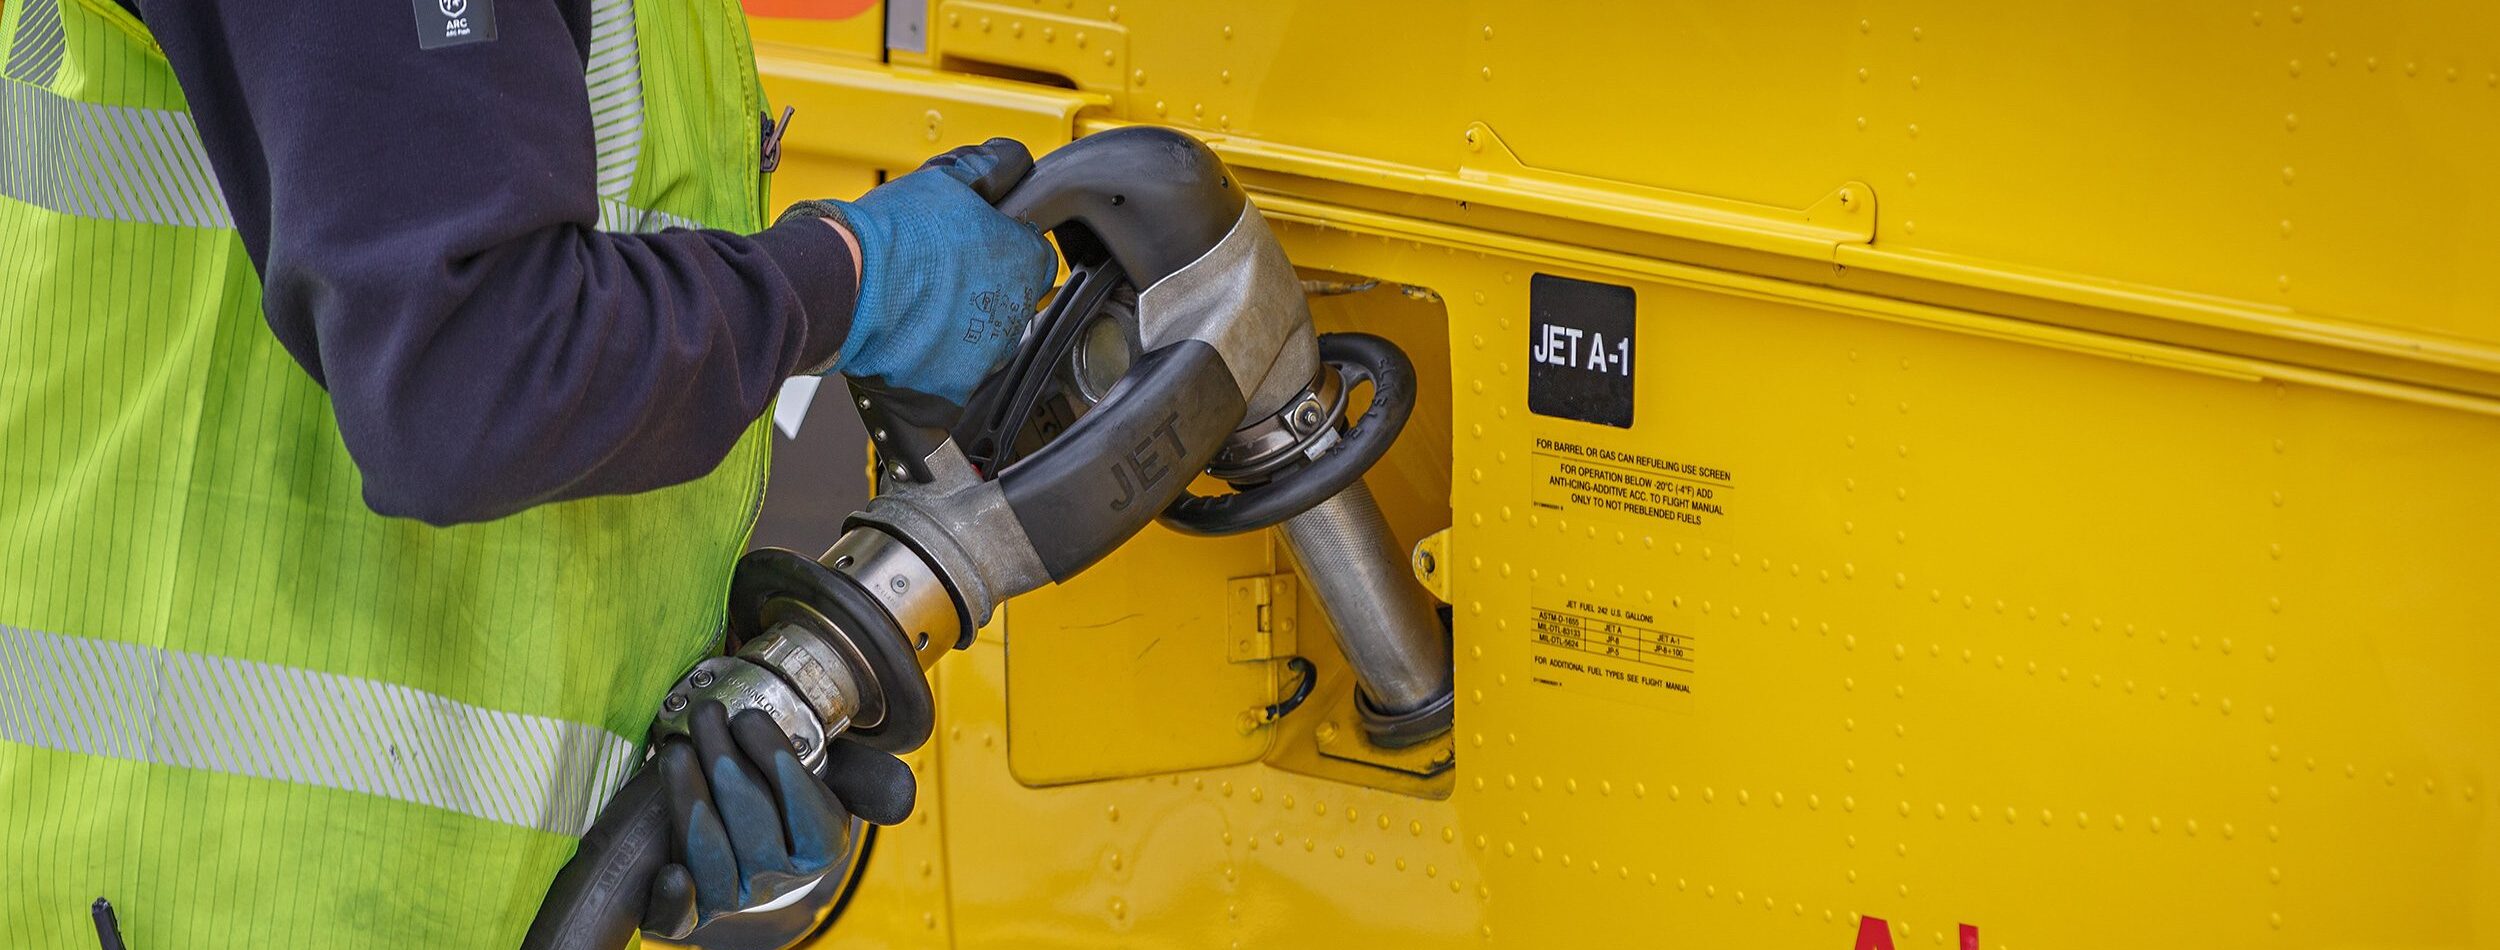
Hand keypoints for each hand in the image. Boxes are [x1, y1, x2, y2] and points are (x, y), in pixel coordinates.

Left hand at [640, 701, 914, 947]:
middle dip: (725, 762)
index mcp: (821, 847)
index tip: (749, 716)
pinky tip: (668, 873)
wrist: (739, 831)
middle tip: (707, 714)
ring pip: (712, 855)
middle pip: (753, 824)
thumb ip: (863, 776)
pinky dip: (673, 899)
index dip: (775, 762)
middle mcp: (779, 878)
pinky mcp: (690, 910)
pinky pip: (681, 918)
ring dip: (690, 798)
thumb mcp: (828, 779)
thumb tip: (903, 791)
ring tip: (677, 748)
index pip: (805, 809)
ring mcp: (733, 895)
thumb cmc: (778, 792)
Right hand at [784, 138, 1058, 405]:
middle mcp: (1015, 312)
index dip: (1005, 248)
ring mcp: (988, 354)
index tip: (978, 247)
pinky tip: (911, 334)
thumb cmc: (893, 235)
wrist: (844, 284)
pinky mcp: (958, 387)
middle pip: (1011, 301)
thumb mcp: (946, 179)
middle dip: (985, 288)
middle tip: (941, 273)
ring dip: (963, 326)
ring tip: (921, 303)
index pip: (1035, 257)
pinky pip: (956, 374)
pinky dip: (938, 359)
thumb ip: (989, 171)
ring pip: (985, 340)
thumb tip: (1011, 161)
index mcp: (1024, 261)